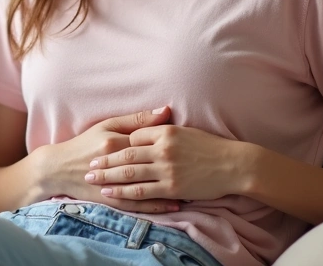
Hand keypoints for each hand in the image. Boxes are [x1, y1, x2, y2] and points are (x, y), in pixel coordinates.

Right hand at [33, 107, 182, 214]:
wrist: (58, 167)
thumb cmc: (85, 143)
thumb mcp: (107, 125)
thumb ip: (136, 119)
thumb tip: (165, 111)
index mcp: (113, 141)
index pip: (148, 142)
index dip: (170, 144)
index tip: (192, 145)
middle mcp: (113, 162)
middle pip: (149, 165)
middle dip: (173, 168)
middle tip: (198, 168)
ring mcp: (110, 182)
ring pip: (145, 188)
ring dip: (169, 190)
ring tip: (192, 191)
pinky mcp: (108, 198)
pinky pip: (136, 204)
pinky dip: (155, 205)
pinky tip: (172, 205)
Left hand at [83, 106, 251, 202]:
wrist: (233, 165)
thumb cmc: (210, 147)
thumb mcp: (185, 131)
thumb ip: (163, 130)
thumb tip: (146, 128)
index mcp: (165, 131)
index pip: (133, 136)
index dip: (117, 144)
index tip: (102, 150)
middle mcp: (163, 149)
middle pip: (125, 154)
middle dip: (104, 161)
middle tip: (88, 165)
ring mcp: (167, 168)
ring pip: (130, 173)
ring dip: (109, 177)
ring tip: (93, 179)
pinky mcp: (172, 187)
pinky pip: (143, 191)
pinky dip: (125, 193)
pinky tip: (112, 194)